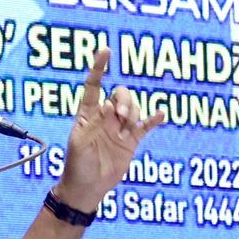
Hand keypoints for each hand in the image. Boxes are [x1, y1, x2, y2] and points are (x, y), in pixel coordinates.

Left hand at [52, 47, 163, 211]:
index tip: (105, 51)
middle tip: (120, 115)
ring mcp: (119, 128)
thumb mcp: (79, 144)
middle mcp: (105, 117)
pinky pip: (145, 126)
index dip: (99, 68)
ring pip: (133, 108)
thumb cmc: (77, 165)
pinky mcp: (131, 141)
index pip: (94, 85)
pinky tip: (161, 114)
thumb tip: (109, 106)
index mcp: (88, 114)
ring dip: (133, 113)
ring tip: (126, 129)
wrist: (87, 188)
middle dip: (124, 100)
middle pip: (119, 95)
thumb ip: (94, 124)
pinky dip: (153, 119)